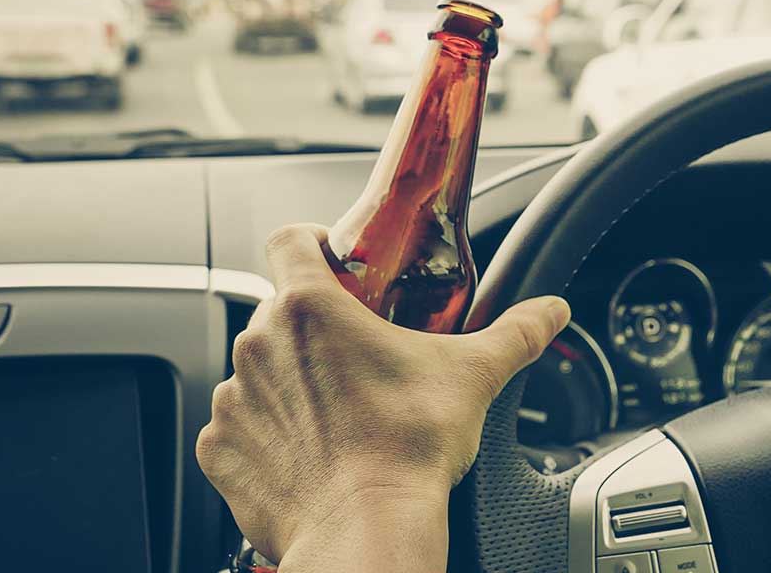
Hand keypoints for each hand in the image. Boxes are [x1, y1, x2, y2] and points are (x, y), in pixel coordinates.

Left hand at [196, 224, 569, 567]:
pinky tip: (312, 453)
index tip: (338, 266)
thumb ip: (515, 333)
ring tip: (340, 414)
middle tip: (360, 359)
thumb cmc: (407, 450)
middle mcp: (260, 345)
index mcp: (310, 308)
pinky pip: (240, 428)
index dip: (314, 245)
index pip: (289, 239)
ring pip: (261, 371)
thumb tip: (549, 313)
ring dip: (293, 384)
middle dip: (316, 330)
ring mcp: (235, 399)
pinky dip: (270, 436)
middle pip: (281, 312)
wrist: (365, 529)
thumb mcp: (473, 376)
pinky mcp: (221, 449)